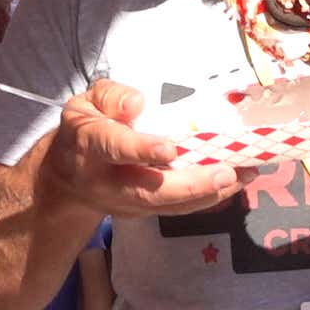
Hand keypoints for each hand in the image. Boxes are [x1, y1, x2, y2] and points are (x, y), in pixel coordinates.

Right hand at [38, 80, 256, 219]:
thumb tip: (137, 103)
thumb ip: (112, 96)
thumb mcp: (87, 101)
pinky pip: (176, 208)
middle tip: (225, 172)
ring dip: (207, 194)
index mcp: (89, 146)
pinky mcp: (143, 213)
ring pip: (167, 206)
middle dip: (189, 185)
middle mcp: (107, 181)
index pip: (114, 148)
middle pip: (147, 192)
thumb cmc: (85, 128)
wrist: (67, 177)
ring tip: (243, 175)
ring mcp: (125, 203)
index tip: (170, 150)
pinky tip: (236, 181)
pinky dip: (207, 197)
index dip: (141, 150)